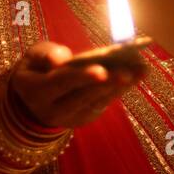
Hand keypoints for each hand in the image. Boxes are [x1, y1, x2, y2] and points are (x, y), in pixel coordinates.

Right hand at [7, 40, 143, 128]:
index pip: (60, 83)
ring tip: (141, 69)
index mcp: (35, 92)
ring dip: (121, 86)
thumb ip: (45, 54)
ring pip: (98, 101)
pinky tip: (137, 75)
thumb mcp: (32, 57)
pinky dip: (120, 89)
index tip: (101, 70)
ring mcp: (70, 118)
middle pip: (83, 96)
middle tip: (129, 70)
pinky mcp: (84, 119)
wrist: (32, 99)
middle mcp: (52, 110)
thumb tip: (62, 59)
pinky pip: (104, 103)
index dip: (81, 76)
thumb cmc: (36, 68)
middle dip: (108, 83)